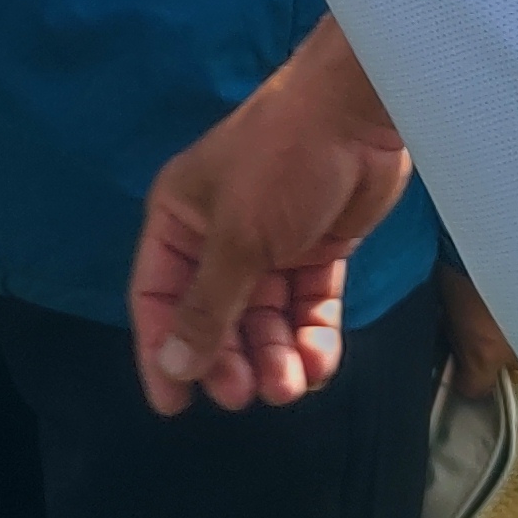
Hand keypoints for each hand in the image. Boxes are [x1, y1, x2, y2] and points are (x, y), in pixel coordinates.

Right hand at [131, 17, 416, 416]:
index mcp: (179, 220)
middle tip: (246, 395)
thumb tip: (172, 365)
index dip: (161, 352)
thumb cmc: (281, 160)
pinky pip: (307, 306)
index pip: (157, 297)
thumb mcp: (237, 238)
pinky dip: (311, 337)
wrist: (359, 112)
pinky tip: (318, 364)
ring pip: (264, 318)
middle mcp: (218, 236)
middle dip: (229, 358)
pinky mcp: (317, 248)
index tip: (174, 406)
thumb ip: (207, 307)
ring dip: (273, 356)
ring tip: (289, 386)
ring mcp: (270, 244)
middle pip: (214, 317)